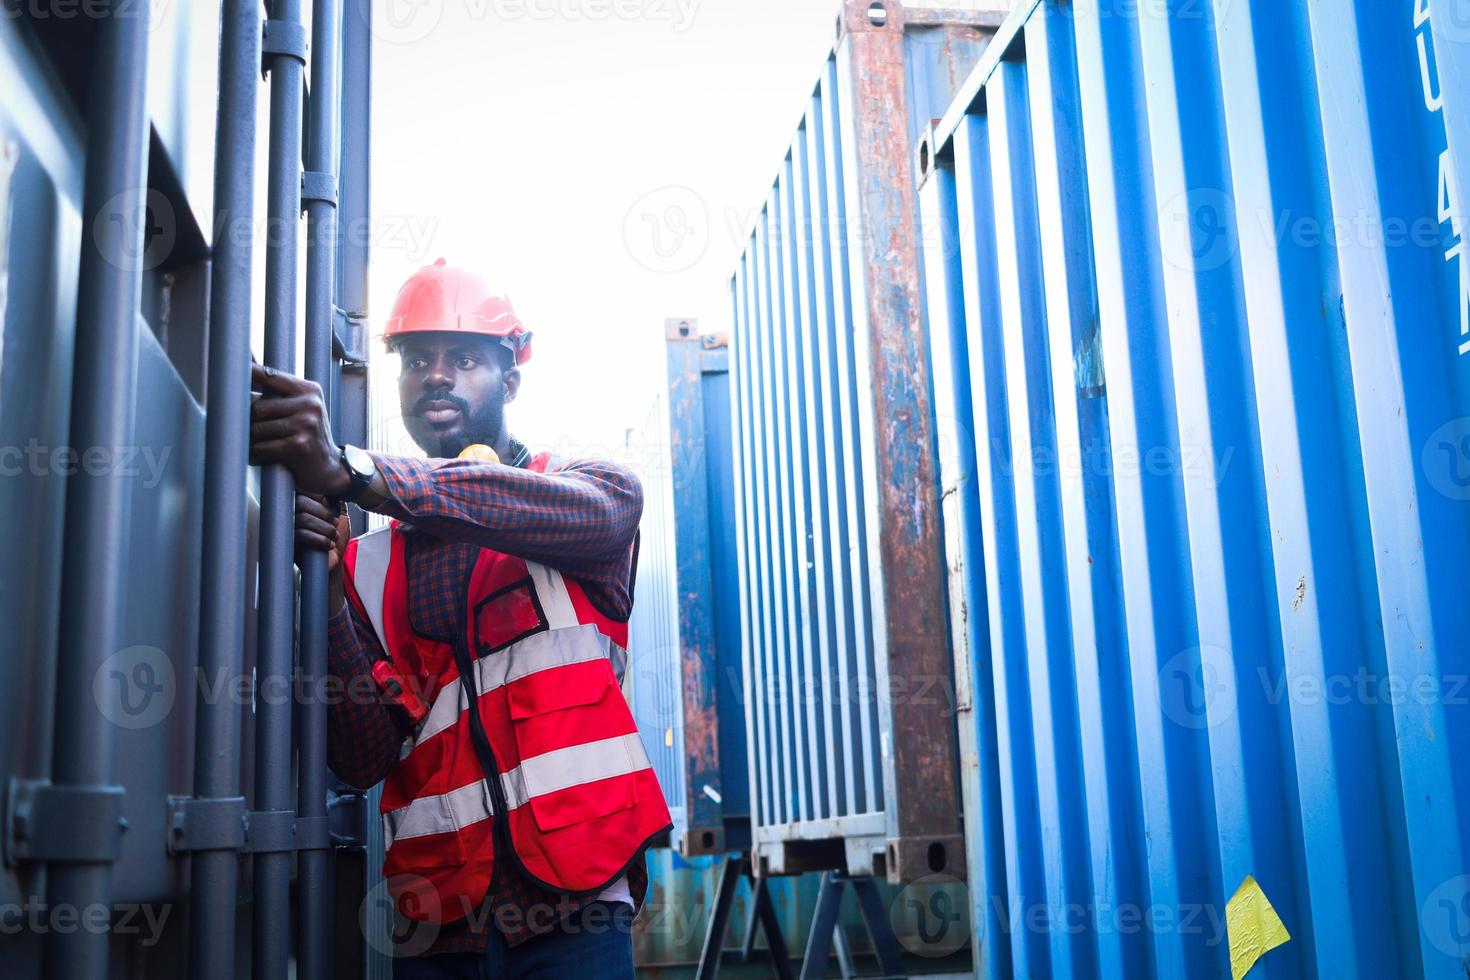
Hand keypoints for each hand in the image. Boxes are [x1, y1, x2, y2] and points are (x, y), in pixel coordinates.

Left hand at [250, 362, 350, 495]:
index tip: (234, 366)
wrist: (328, 467)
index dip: (250, 371)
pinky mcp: (299, 444)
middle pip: (257, 407)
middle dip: (249, 422)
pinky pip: (262, 447)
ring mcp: (306, 424)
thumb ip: (278, 396)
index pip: (271, 376)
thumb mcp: (301, 409)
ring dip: (252, 441)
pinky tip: (262, 457)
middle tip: (253, 432)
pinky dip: (257, 455)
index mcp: (309, 390)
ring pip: (257, 429)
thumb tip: (239, 384)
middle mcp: (310, 404)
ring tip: (260, 445)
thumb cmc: (306, 436)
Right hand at [295, 493, 349, 611]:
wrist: (334, 560)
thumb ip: (334, 497)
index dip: (317, 495)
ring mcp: (288, 530)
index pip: (301, 490)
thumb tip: (336, 482)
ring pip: (302, 519)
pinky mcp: (289, 545)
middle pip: (300, 503)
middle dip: (323, 513)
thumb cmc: (335, 535)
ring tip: (334, 535)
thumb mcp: (338, 513)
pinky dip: (319, 539)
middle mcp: (290, 515)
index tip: (331, 506)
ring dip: (324, 527)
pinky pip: (301, 535)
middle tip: (336, 523)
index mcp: (301, 504)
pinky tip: (329, 545)